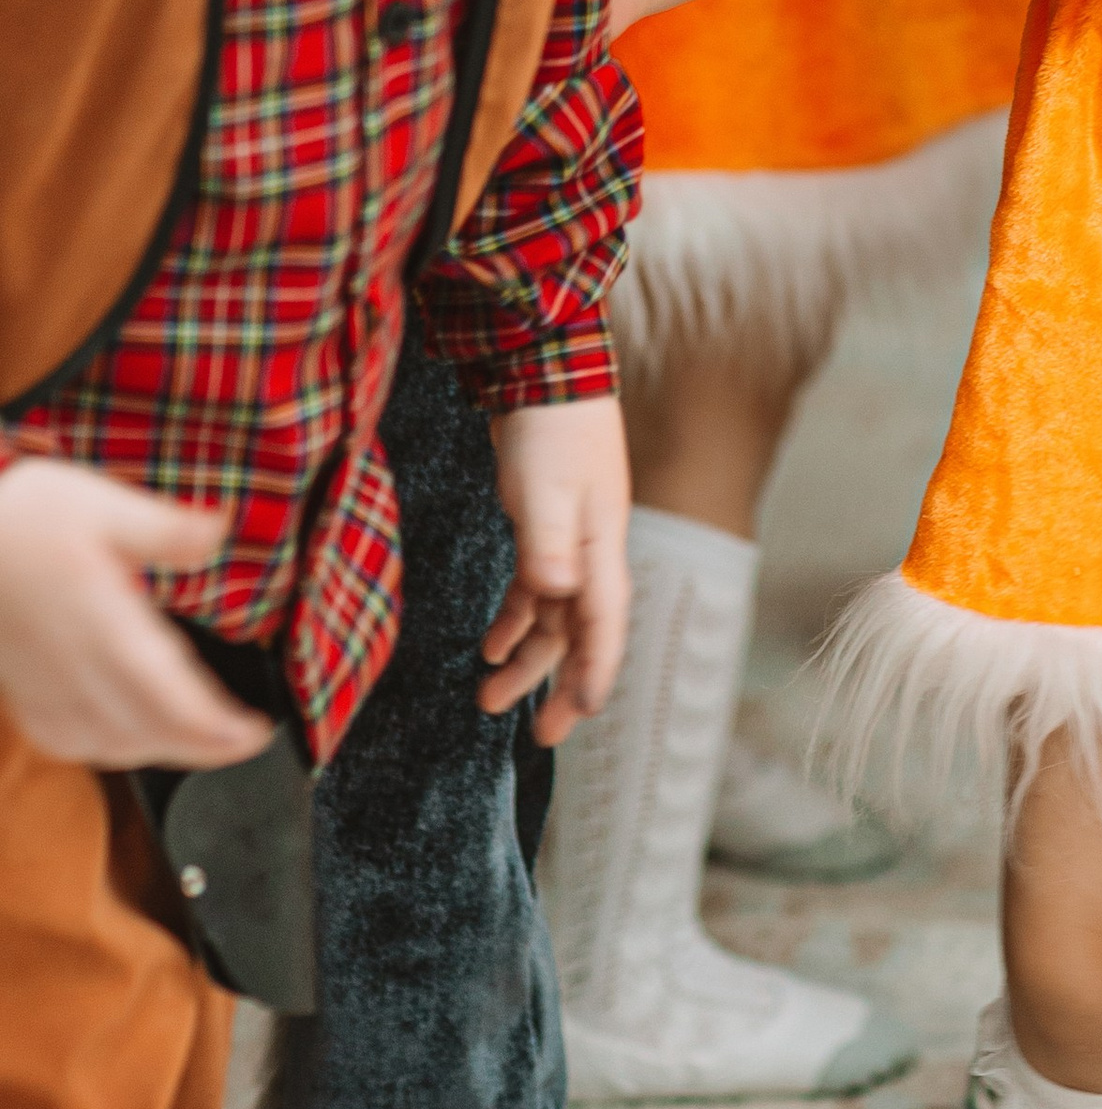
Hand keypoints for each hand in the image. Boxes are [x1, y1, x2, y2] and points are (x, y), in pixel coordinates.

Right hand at [0, 457, 271, 770]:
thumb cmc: (21, 520)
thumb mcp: (100, 502)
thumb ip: (164, 527)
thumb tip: (222, 530)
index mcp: (102, 624)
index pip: (168, 698)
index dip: (216, 729)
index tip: (257, 732)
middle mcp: (75, 668)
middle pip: (148, 732)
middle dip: (205, 748)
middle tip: (247, 741)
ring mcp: (47, 687)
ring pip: (110, 746)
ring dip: (163, 752)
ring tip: (204, 742)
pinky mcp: (26, 693)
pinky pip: (70, 743)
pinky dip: (110, 751)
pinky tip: (129, 740)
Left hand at [480, 398, 630, 741]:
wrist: (547, 372)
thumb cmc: (552, 429)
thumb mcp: (545, 488)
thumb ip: (547, 542)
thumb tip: (554, 591)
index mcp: (600, 547)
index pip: (604, 624)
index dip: (594, 672)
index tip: (579, 717)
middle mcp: (591, 552)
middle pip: (581, 634)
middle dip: (561, 686)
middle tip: (540, 736)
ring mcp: (571, 542)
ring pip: (554, 619)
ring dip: (527, 659)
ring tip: (489, 699)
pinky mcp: (545, 530)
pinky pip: (535, 592)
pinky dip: (515, 620)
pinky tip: (489, 644)